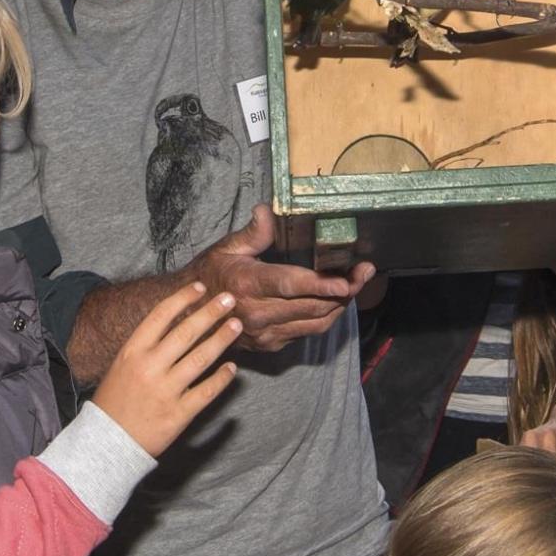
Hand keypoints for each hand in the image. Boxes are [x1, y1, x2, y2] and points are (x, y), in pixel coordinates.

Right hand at [92, 282, 241, 456]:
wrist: (104, 444)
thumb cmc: (115, 401)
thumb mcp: (123, 366)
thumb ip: (148, 346)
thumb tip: (180, 321)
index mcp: (132, 353)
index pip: (160, 316)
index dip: (183, 298)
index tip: (201, 287)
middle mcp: (149, 368)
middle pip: (186, 333)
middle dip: (210, 313)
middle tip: (230, 299)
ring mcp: (165, 391)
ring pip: (201, 358)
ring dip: (222, 339)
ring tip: (237, 325)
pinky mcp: (178, 414)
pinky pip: (206, 391)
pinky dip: (221, 378)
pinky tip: (232, 368)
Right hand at [191, 204, 375, 351]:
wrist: (188, 318)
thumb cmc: (210, 276)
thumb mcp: (225, 249)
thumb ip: (252, 233)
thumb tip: (266, 210)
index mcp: (247, 286)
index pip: (291, 285)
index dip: (322, 285)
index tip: (348, 282)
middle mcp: (258, 314)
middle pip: (313, 306)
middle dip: (346, 290)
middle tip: (366, 272)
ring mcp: (266, 334)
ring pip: (316, 323)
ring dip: (341, 305)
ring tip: (358, 283)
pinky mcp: (271, 345)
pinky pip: (308, 333)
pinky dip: (326, 316)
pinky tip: (336, 299)